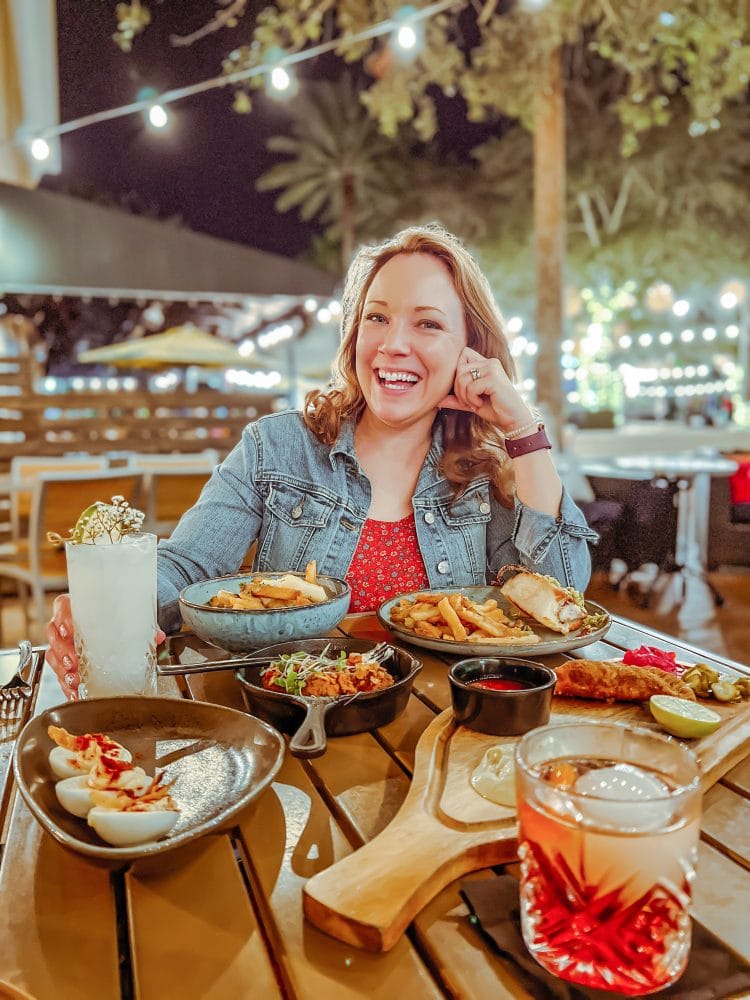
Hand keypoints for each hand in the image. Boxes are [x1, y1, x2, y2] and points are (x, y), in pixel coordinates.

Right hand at [45, 594, 166, 700]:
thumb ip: (141, 627)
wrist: (111, 627)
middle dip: (63, 650)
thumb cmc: (113, 620)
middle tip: (73, 662)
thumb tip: (158, 636)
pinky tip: (74, 692)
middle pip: (54, 634)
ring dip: (62, 669)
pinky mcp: (63, 662)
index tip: (69, 630)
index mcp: (79, 608)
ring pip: (53, 654)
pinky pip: (58, 673)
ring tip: (74, 679)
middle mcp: (66, 624)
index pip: (63, 606)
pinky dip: (65, 684)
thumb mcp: (128, 620)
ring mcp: (62, 643)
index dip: (63, 618)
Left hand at [439, 347, 533, 432]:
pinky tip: (480, 403)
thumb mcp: (471, 402)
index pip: (463, 355)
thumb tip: (437, 400)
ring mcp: (493, 368)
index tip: (464, 391)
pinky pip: (471, 387)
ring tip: (474, 403)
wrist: (513, 419)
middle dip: (458, 388)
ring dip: (464, 395)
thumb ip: (456, 399)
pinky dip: (471, 398)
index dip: (458, 372)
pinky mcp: (494, 378)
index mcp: (486, 363)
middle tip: (467, 402)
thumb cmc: (494, 409)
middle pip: (459, 368)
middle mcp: (490, 362)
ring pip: (463, 378)